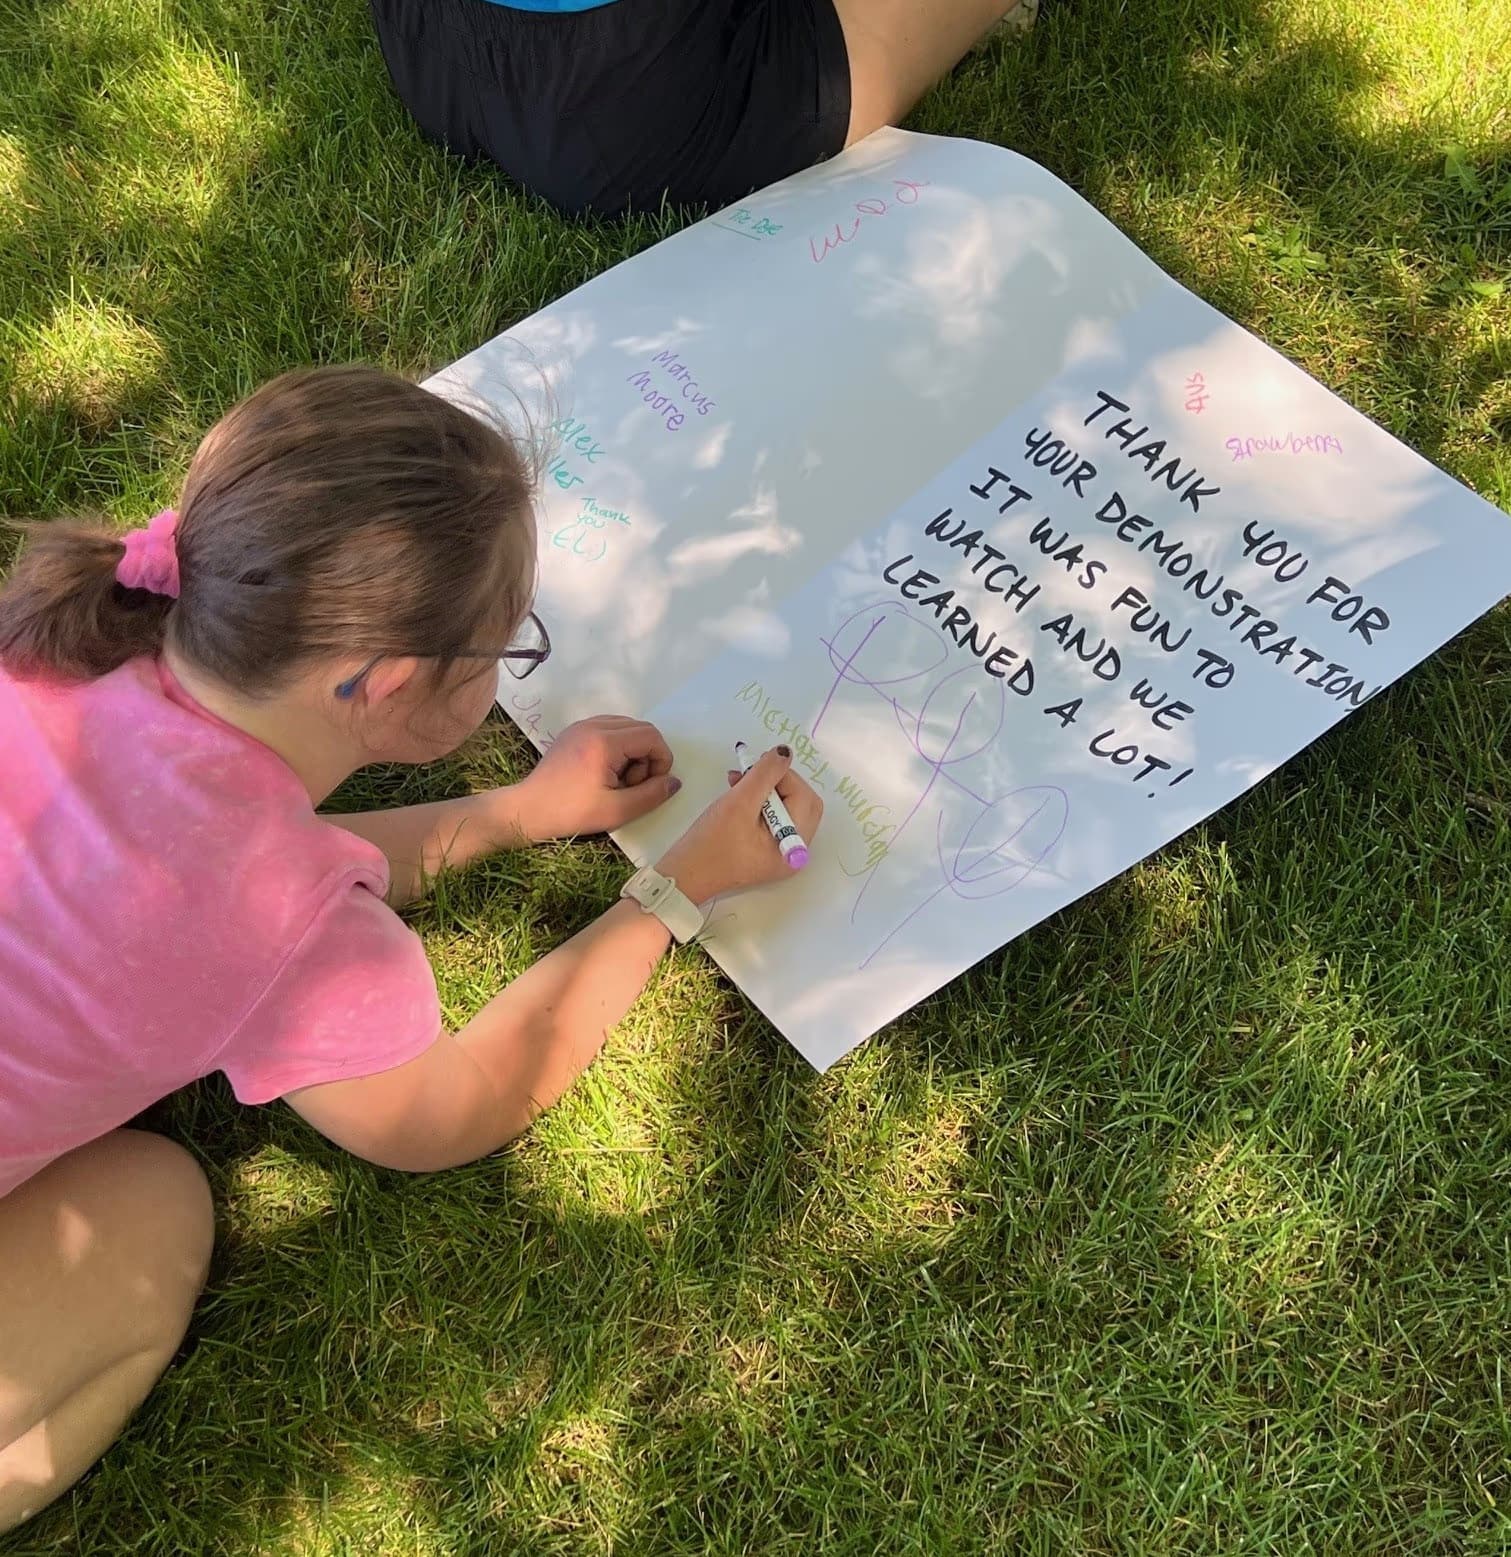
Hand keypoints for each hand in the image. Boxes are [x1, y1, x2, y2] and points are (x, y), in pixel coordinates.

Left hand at [511, 716, 679, 839]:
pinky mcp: (574, 732)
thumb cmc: (572, 812)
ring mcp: (582, 726)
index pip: (651, 736)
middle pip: (641, 728)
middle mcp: (593, 725)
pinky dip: (617, 747)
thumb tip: (674, 781)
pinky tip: (606, 772)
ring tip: (619, 780)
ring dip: (633, 751)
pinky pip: (609, 730)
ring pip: (626, 727)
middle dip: (648, 756)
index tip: (651, 785)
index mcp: (604, 742)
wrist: (529, 809)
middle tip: (632, 784)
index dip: (661, 760)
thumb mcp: (618, 811)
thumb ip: (651, 794)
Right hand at [656, 745, 822, 904]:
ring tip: (738, 780)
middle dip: (778, 781)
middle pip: (801, 801)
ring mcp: (783, 851)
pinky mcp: (769, 849)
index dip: (783, 775)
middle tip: (750, 770)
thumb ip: (765, 774)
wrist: (686, 875)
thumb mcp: (739, 803)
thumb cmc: (710, 843)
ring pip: (788, 806)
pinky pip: (776, 817)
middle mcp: (796, 850)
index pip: (804, 796)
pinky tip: (739, 792)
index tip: (756, 762)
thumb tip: (785, 752)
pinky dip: (761, 801)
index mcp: (795, 844)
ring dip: (766, 788)